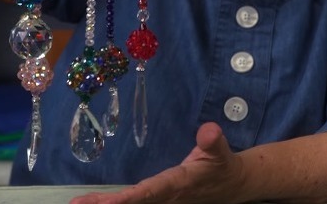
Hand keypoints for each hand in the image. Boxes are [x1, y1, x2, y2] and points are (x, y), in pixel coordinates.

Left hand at [70, 122, 244, 203]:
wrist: (232, 186)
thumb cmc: (221, 166)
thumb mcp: (221, 152)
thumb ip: (213, 142)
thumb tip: (209, 129)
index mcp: (178, 184)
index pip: (150, 192)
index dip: (130, 198)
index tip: (110, 202)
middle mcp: (166, 198)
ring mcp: (161, 202)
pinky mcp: (158, 201)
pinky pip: (134, 203)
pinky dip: (112, 203)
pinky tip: (95, 203)